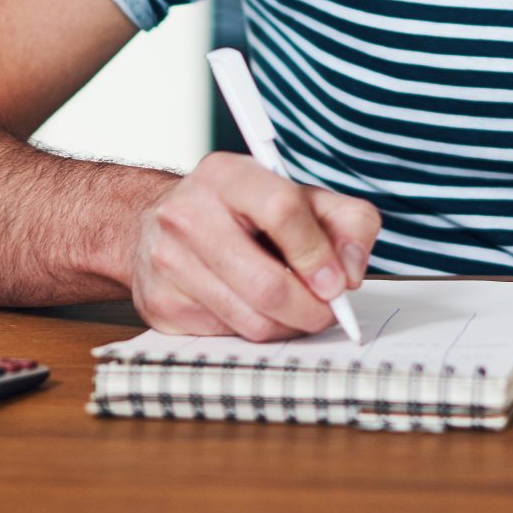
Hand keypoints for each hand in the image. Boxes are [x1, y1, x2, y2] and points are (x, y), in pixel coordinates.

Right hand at [127, 151, 382, 340]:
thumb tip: (352, 271)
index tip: (338, 282)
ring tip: (296, 308)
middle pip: (265, 284)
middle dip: (310, 308)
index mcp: (227, 174)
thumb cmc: (242, 211)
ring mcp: (168, 261)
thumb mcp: (300, 197)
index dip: (317, 253)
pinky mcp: (161, 303)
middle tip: (328, 310)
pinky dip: (256, 331)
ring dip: (288, 325)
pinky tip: (255, 308)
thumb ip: (346, 221)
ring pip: (250, 321)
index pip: (281, 210)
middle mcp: (188, 213)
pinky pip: (228, 337)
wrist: (162, 223)